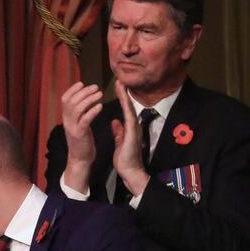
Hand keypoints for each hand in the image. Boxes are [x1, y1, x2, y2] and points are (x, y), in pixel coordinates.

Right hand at [61, 81, 102, 192]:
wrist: (80, 160)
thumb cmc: (83, 142)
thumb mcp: (78, 125)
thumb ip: (79, 114)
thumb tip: (84, 100)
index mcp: (66, 118)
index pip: (65, 99)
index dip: (73, 89)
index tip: (83, 83)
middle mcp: (67, 121)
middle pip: (71, 100)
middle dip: (84, 91)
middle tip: (96, 87)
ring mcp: (72, 127)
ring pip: (77, 108)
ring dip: (89, 99)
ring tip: (100, 94)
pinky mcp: (79, 134)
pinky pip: (85, 119)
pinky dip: (92, 111)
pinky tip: (100, 106)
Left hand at [111, 80, 149, 196]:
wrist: (130, 171)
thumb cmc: (125, 159)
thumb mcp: (120, 142)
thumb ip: (118, 132)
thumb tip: (115, 122)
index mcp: (129, 128)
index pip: (125, 110)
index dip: (121, 98)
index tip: (118, 87)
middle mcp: (133, 126)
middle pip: (128, 106)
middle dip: (124, 93)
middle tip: (120, 79)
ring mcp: (134, 129)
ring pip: (129, 109)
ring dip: (125, 96)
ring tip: (121, 84)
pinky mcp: (132, 134)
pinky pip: (129, 118)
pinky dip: (126, 108)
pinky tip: (124, 99)